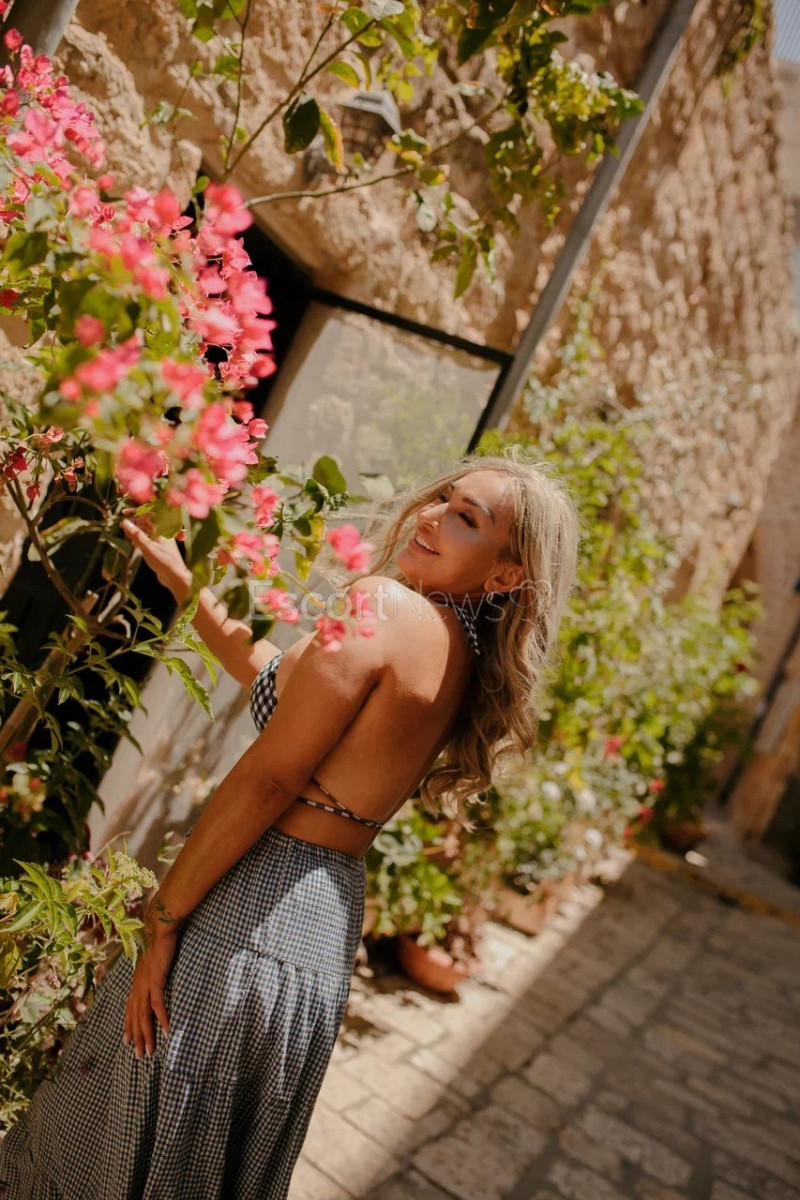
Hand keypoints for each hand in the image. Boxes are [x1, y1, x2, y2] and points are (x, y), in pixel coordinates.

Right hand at [121, 515, 191, 603]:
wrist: (175, 577)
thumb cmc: (164, 561)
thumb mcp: (147, 547)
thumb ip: (136, 534)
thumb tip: (124, 522)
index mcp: (162, 528)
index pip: (148, 513)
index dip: (135, 511)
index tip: (123, 512)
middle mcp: (162, 532)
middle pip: (147, 521)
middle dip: (134, 520)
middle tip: (122, 524)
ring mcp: (161, 540)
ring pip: (147, 530)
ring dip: (136, 529)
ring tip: (126, 532)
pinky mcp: (159, 548)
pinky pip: (148, 538)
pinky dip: (140, 537)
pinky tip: (133, 542)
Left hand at [123, 899, 182, 1057]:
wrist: (159, 926)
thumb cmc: (159, 940)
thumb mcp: (153, 959)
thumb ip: (153, 970)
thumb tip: (155, 975)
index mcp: (137, 981)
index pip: (130, 1009)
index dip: (129, 1026)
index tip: (128, 1042)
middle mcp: (138, 985)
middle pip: (135, 1017)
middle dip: (137, 1037)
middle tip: (139, 1056)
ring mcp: (146, 984)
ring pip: (143, 1016)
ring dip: (147, 1035)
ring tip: (150, 1051)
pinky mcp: (156, 981)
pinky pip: (158, 1005)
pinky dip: (162, 1020)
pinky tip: (167, 1032)